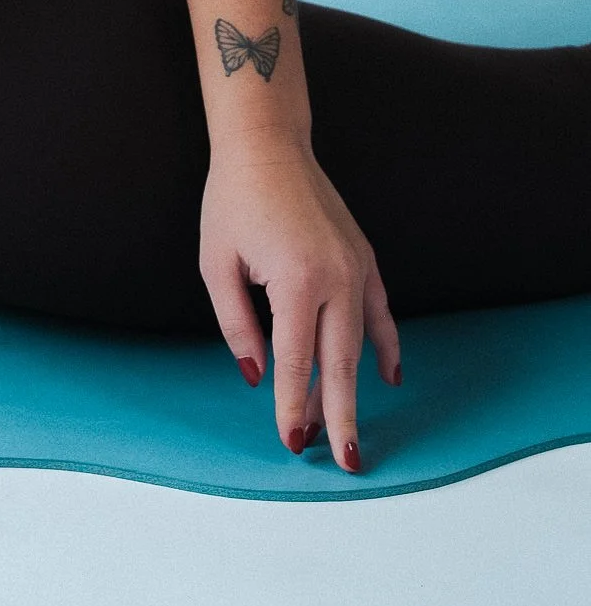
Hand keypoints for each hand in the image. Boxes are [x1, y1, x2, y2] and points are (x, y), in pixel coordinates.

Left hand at [200, 135, 402, 472]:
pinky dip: (385, 344)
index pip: (296, 361)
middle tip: (345, 461)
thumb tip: (259, 376)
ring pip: (360, 342)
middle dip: (339, 414)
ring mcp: (356, 266)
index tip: (292, 443)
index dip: (293, 406)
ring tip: (345, 429)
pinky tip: (388, 376)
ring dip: (352, 387)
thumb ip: (238, 325)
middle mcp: (336, 276)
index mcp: (296, 279)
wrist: (267, 145)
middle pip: (339, 362)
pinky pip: (380, 311)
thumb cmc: (233, 200)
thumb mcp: (217, 264)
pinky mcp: (364, 257)